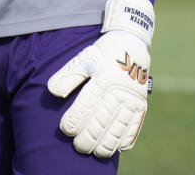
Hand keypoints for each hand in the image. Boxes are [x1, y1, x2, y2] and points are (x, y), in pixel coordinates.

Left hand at [48, 0, 153, 157]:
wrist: (131, 42)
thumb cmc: (103, 53)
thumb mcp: (83, 58)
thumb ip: (68, 76)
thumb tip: (53, 93)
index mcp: (102, 79)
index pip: (86, 106)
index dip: (75, 120)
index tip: (65, 130)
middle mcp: (119, 91)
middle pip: (102, 121)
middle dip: (89, 137)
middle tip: (78, 146)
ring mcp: (132, 99)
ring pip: (119, 127)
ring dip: (107, 143)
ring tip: (95, 152)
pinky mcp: (141, 104)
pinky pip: (135, 125)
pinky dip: (126, 138)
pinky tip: (118, 148)